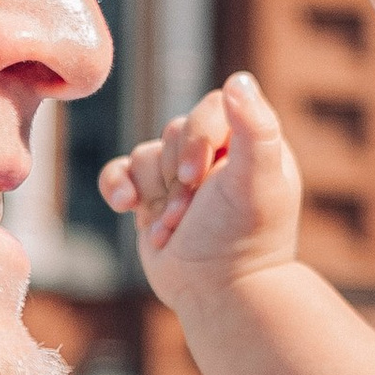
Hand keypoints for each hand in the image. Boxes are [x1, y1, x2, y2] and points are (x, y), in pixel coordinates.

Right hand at [97, 73, 302, 314]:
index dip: (198, 137)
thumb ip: (255, 128)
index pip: (213, 107)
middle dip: (176, 175)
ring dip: (154, 193)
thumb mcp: (256, 181)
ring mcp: (180, 177)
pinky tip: (125, 206)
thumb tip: (239, 78)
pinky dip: (118, 187)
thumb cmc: (242, 240)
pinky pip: (120, 172)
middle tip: (190, 212)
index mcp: (249, 145)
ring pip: (146, 153)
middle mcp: (216, 156)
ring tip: (172, 227)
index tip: (199, 177)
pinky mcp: (150, 198)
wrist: (217, 296)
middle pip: (176, 130)